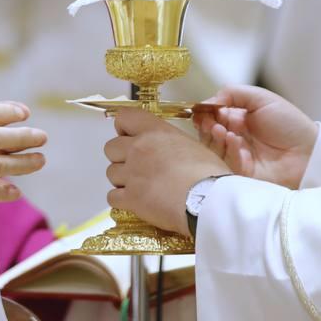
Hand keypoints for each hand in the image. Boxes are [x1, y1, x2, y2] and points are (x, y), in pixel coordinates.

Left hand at [105, 108, 228, 234]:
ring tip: (141, 188)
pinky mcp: (131, 198)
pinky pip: (112, 197)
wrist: (209, 200)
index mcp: (155, 131)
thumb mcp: (192, 146)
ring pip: (110, 173)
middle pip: (110, 147)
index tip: (130, 137)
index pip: (123, 117)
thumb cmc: (210, 174)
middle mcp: (138, 148)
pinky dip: (122, 201)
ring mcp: (132, 173)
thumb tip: (166, 152)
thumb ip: (170, 144)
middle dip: (121, 157)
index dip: (123, 128)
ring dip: (122, 180)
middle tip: (137, 167)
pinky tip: (137, 203)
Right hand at [192, 86, 317, 189]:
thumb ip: (233, 93)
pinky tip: (235, 141)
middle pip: (208, 134)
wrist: (310, 151)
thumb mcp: (261, 98)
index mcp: (238, 120)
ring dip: (214, 138)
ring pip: (214, 149)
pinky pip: (227, 163)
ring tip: (222, 130)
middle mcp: (235, 138)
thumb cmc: (290, 123)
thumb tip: (207, 102)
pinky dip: (228, 151)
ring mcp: (237, 156)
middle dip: (206, 126)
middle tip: (210, 122)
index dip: (204, 113)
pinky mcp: (242, 173)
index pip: (212, 116)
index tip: (200, 110)